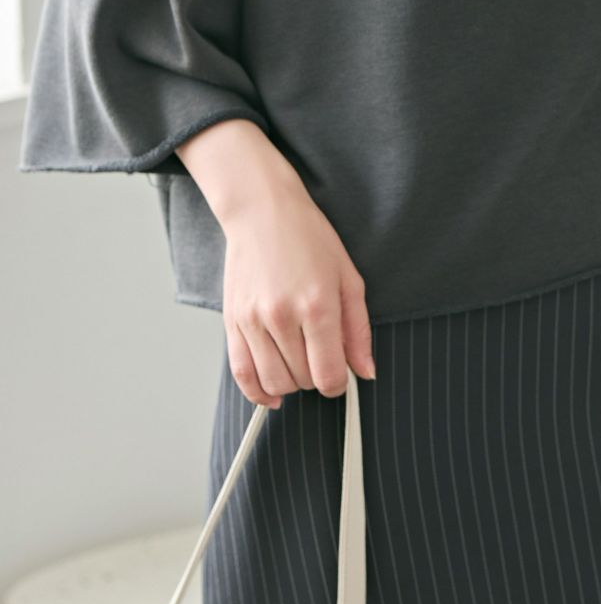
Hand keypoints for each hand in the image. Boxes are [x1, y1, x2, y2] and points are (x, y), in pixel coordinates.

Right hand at [219, 176, 376, 407]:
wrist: (263, 212)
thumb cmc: (310, 239)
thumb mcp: (348, 277)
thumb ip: (358, 329)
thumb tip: (366, 371)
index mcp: (318, 305)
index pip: (328, 375)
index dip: (339, 384)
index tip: (341, 376)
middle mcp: (282, 316)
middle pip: (303, 380)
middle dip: (317, 377)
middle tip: (321, 356)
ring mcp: (253, 320)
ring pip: (274, 382)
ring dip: (291, 383)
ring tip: (300, 363)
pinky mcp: (231, 322)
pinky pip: (241, 374)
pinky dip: (258, 392)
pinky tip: (273, 391)